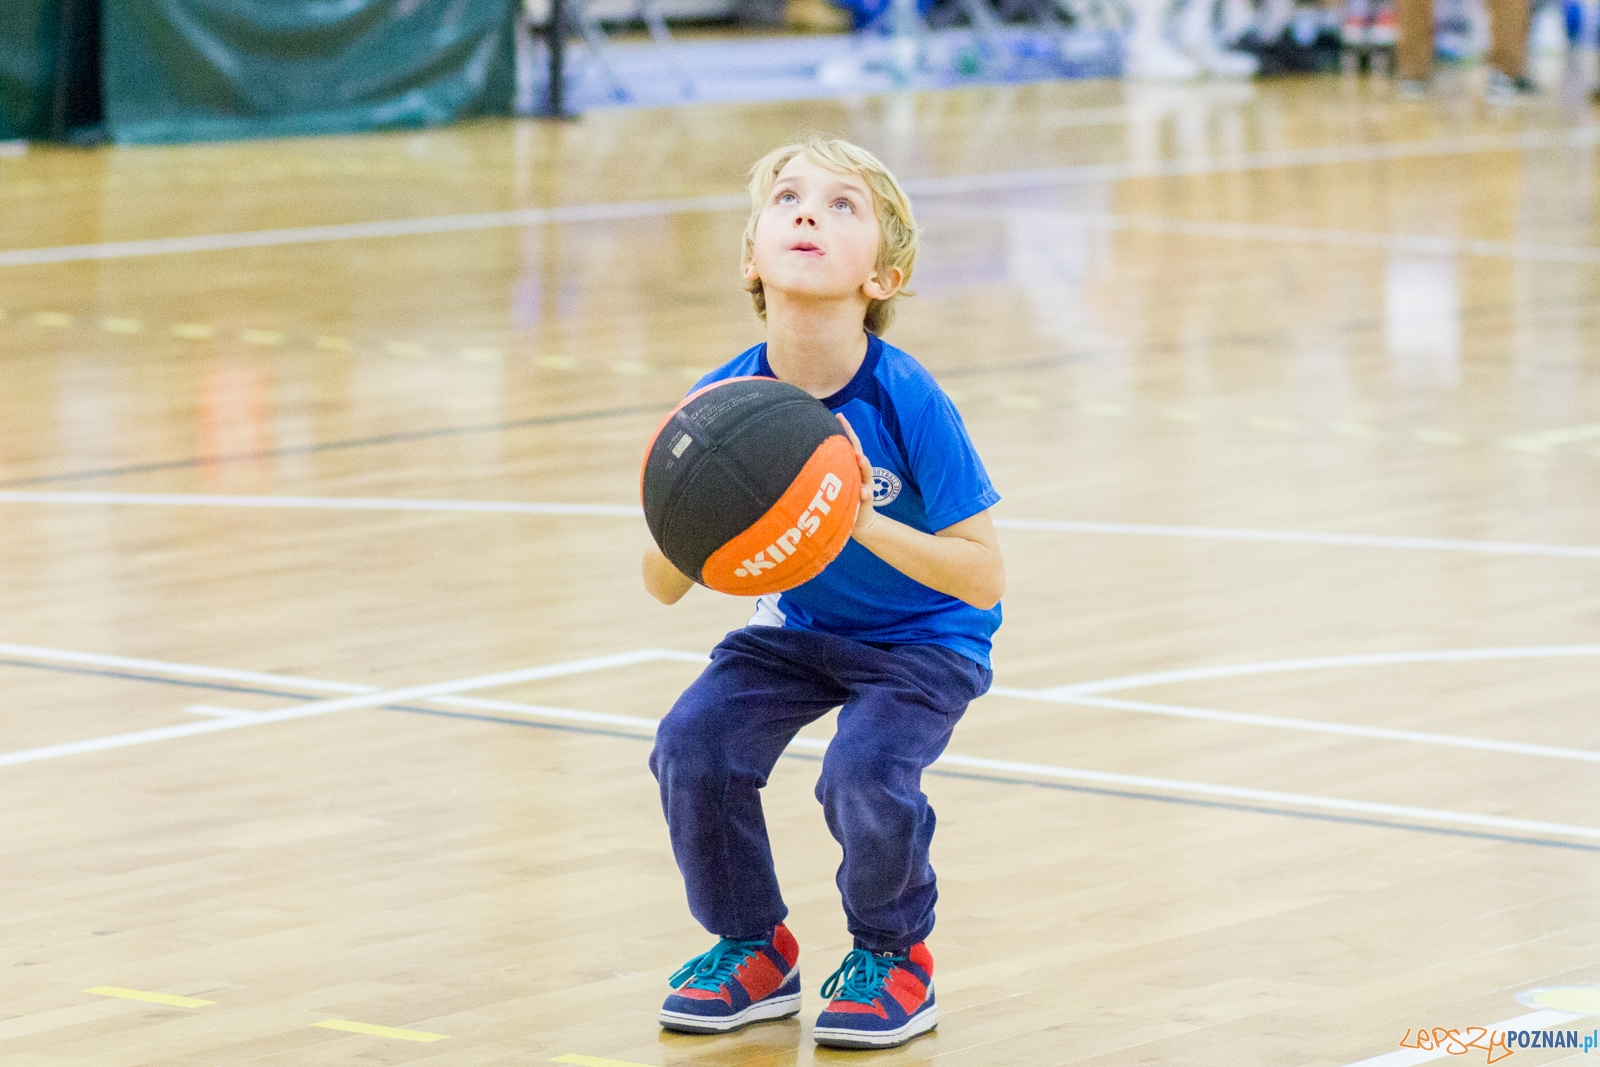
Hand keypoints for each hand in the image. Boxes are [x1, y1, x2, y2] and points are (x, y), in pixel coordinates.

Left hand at [835, 413, 877, 538]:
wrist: (859, 521)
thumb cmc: (842, 499)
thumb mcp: (833, 483)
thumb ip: (826, 471)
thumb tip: (803, 458)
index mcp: (850, 466)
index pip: (848, 444)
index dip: (844, 430)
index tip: (838, 415)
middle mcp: (859, 472)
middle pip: (858, 451)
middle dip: (852, 437)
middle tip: (845, 423)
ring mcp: (865, 484)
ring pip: (866, 472)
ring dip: (863, 464)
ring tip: (859, 457)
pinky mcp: (866, 499)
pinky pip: (867, 496)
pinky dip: (866, 493)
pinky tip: (863, 492)